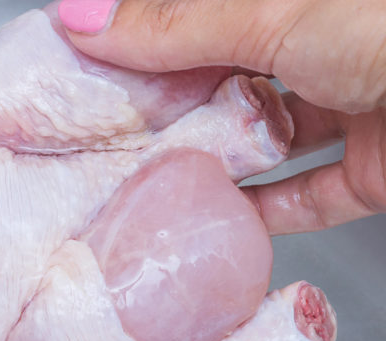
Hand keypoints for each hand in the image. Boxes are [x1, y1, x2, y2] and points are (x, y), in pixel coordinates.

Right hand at [58, 0, 385, 233]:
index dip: (141, 41)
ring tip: (149, 182)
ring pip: (263, 138)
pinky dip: (267, 213)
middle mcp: (324, 43)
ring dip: (212, 162)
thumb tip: (83, 16)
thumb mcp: (279, 15)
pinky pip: (309, 193)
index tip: (86, 70)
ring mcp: (352, 103)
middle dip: (168, 109)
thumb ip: (180, 24)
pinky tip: (220, 222)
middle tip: (107, 136)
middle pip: (225, 79)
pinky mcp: (374, 166)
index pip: (198, 18)